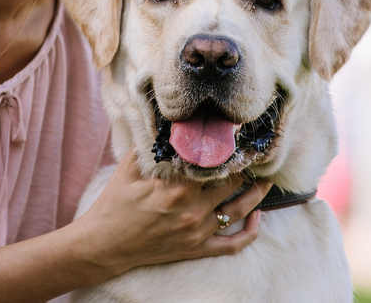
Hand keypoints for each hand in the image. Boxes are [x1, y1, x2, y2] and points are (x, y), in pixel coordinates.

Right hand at [72, 151, 271, 278]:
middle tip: (254, 154)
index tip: (237, 137)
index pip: (213, 162)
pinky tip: (257, 217)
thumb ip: (150, 146)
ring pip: (238, 210)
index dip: (228, 148)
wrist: (104, 244)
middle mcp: (192, 208)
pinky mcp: (196, 249)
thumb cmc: (114, 204)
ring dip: (256, 195)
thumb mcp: (128, 168)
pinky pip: (232, 245)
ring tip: (266, 181)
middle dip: (244, 167)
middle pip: (231, 183)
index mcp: (176, 186)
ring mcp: (197, 231)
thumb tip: (165, 122)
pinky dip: (249, 232)